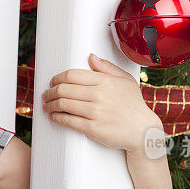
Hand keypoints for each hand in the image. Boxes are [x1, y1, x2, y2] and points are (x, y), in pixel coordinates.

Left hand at [41, 53, 161, 153]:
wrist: (143, 131)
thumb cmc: (133, 105)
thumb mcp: (125, 80)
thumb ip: (107, 68)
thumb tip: (91, 57)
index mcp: (104, 81)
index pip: (72, 75)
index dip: (57, 78)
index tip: (53, 81)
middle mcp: (98, 95)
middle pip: (63, 89)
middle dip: (50, 92)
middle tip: (46, 94)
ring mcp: (95, 112)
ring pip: (63, 104)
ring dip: (50, 105)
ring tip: (47, 105)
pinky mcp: (92, 128)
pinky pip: (68, 120)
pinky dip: (56, 117)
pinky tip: (53, 116)